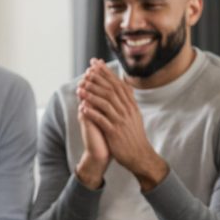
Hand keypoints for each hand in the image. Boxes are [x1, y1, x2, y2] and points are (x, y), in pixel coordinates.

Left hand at [78, 62, 167, 190]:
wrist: (140, 155)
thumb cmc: (134, 136)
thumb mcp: (135, 115)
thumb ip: (129, 100)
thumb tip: (126, 85)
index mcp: (131, 105)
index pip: (118, 84)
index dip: (106, 73)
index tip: (96, 64)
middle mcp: (127, 111)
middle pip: (111, 90)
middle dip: (98, 80)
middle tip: (86, 72)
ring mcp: (121, 121)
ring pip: (105, 103)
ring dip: (92, 95)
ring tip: (80, 88)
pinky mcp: (115, 132)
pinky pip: (102, 120)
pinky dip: (92, 113)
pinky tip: (82, 107)